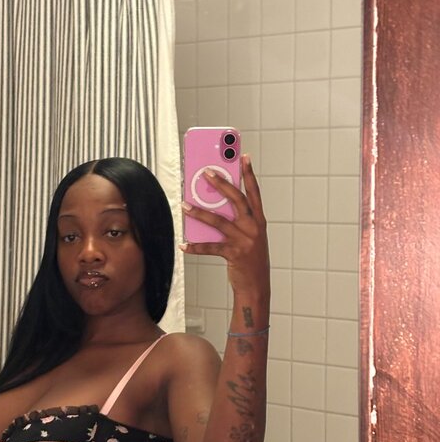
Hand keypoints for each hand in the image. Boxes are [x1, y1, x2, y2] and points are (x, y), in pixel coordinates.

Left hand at [180, 154, 269, 296]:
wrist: (256, 285)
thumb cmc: (250, 258)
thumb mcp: (249, 236)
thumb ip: (236, 221)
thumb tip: (212, 207)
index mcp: (259, 221)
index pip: (254, 192)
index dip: (249, 174)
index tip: (244, 156)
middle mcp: (253, 227)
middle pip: (236, 200)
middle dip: (221, 184)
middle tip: (206, 172)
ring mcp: (244, 240)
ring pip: (219, 221)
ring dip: (199, 212)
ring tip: (184, 205)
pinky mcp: (234, 254)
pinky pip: (210, 247)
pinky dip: (195, 246)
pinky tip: (183, 244)